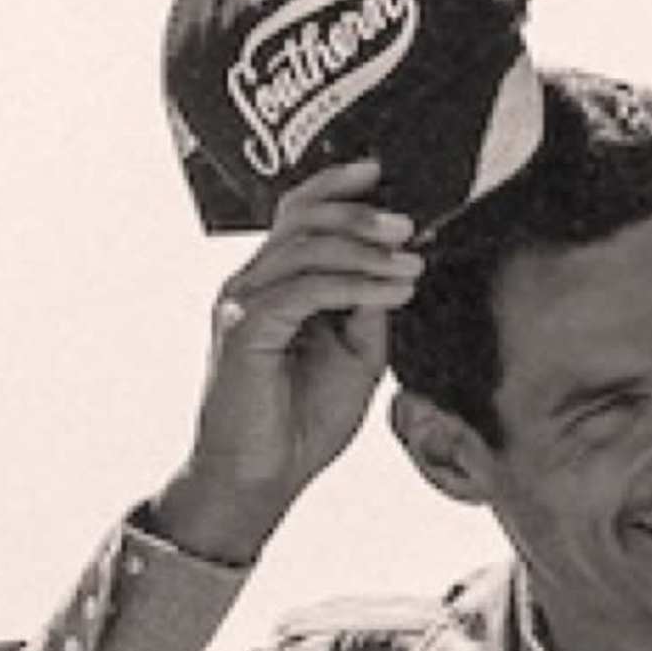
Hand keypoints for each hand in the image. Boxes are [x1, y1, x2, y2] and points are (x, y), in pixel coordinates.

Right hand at [149, 162, 424, 567]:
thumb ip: (367, 309)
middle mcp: (251, 284)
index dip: (336, 187)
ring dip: (365, 250)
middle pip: (301, 218)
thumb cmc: (301, 423)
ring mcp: (243, 303)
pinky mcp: (246, 328)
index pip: (297, 214)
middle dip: (359, 214)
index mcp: (272, 284)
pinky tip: (391, 292)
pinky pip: (305, 289)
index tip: (379, 172)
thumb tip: (394, 266)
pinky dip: (355, 285)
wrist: (260, 478)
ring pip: (305, 248)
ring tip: (409, 259)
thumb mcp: (355, 357)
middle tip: (406, 224)